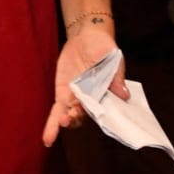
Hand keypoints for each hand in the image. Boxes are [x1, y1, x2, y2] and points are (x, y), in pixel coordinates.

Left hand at [44, 23, 127, 145]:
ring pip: (69, 117)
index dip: (101, 120)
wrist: (88, 35)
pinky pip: (57, 111)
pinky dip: (52, 124)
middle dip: (76, 119)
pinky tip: (48, 138)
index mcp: (106, 95)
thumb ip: (117, 77)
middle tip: (69, 117)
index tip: (98, 123)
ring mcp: (76, 98)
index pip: (104, 113)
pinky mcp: (63, 93)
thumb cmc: (104, 48)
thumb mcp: (114, 59)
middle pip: (84, 116)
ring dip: (63, 123)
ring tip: (59, 122)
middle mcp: (91, 100)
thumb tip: (125, 95)